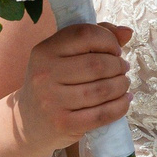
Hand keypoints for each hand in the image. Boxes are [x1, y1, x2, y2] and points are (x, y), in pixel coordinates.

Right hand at [15, 23, 133, 151]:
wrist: (29, 122)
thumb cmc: (55, 83)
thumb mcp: (64, 56)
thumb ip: (95, 39)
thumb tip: (127, 32)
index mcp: (44, 51)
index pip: (85, 34)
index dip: (108, 40)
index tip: (115, 51)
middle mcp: (44, 74)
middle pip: (97, 64)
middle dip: (119, 66)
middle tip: (123, 69)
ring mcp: (52, 101)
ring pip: (102, 89)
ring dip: (122, 85)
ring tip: (123, 84)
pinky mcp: (63, 124)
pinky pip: (102, 114)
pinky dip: (120, 106)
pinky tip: (124, 100)